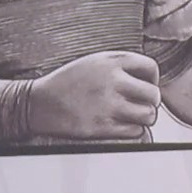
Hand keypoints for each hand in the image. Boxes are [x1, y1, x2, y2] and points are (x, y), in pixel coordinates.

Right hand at [27, 51, 161, 138]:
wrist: (37, 102)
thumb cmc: (68, 82)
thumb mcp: (94, 61)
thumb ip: (122, 66)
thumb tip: (150, 79)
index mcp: (111, 61)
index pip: (151, 67)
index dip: (152, 79)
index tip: (146, 85)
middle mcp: (112, 81)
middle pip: (153, 94)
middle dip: (150, 101)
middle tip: (141, 104)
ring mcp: (107, 104)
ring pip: (148, 114)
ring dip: (144, 117)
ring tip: (133, 116)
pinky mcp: (101, 126)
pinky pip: (135, 131)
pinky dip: (132, 130)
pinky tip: (121, 125)